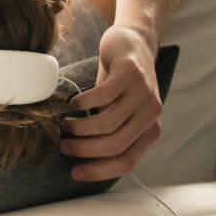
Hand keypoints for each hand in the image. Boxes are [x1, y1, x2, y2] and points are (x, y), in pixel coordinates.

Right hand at [60, 24, 163, 180]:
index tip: (74, 173)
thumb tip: (79, 156)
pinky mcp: (131, 73)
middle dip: (84, 150)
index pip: (126, 161)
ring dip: (79, 127)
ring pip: (107, 123)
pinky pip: (103, 95)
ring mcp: (143, 92)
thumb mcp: (119, 111)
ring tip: (65, 124)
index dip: (99, 171)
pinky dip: (83, 103)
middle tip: (64, 146)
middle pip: (115, 145)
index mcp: (150, 130)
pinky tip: (73, 103)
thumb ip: (110, 131)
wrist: (133, 42)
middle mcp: (151, 114)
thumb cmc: (119, 82)